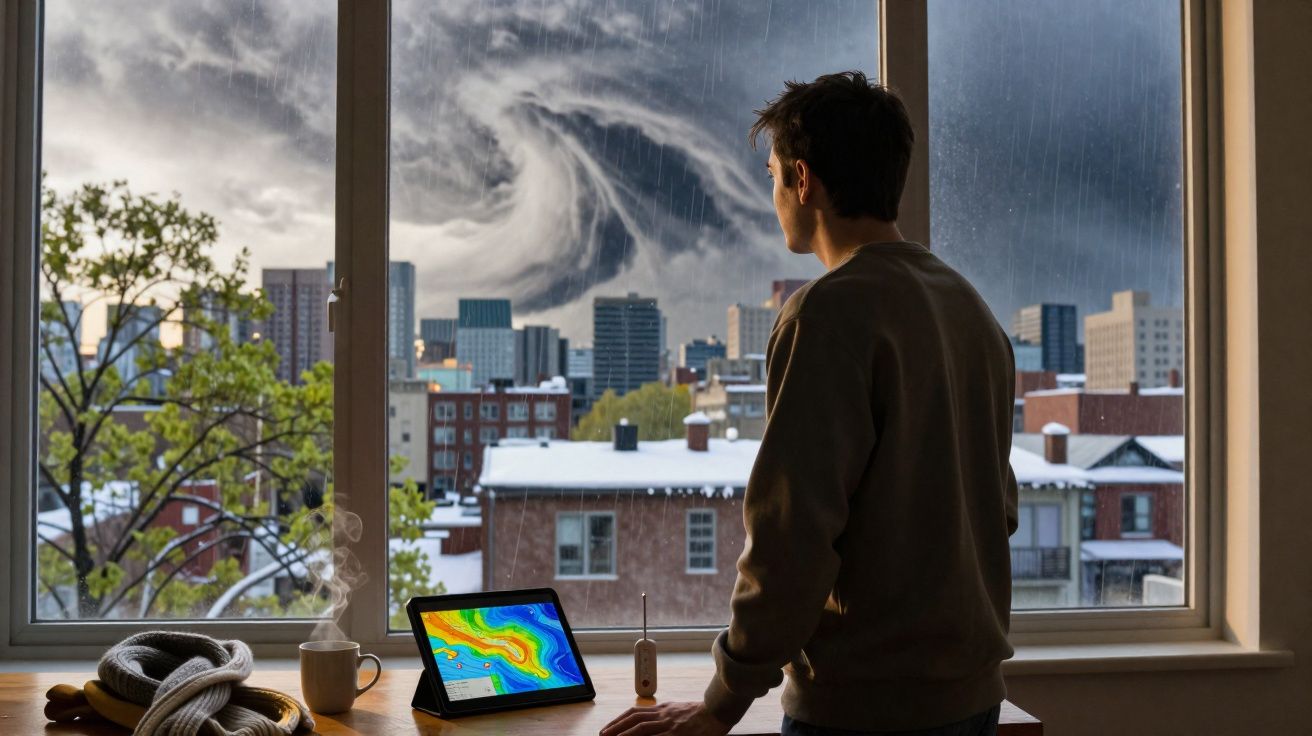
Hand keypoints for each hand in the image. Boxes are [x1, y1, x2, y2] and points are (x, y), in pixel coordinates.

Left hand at [599, 701, 731, 735]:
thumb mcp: (679, 711)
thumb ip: (664, 716)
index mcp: (663, 708)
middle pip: (634, 718)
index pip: (636, 712)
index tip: (609, 727)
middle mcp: (663, 714)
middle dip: (616, 726)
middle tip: (603, 734)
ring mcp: (669, 724)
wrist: (718, 711)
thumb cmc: (701, 714)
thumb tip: (650, 722)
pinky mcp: (676, 733)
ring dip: (623, 733)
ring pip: (641, 728)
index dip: (620, 719)